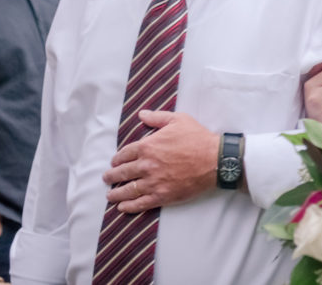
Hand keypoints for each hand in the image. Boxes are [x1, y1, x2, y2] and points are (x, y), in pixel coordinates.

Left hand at [102, 110, 218, 213]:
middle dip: (112, 176)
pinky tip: (122, 207)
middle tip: (107, 178)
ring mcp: (153, 182)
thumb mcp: (178, 120)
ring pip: (128, 190)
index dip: (117, 159)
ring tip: (110, 196)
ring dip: (116, 193)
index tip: (114, 162)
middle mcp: (146, 165)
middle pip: (123, 172)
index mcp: (148, 146)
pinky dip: (129, 206)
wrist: (214, 160)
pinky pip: (141, 203)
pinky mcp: (162, 196)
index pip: (125, 154)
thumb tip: (141, 115)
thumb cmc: (197, 138)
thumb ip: (157, 118)